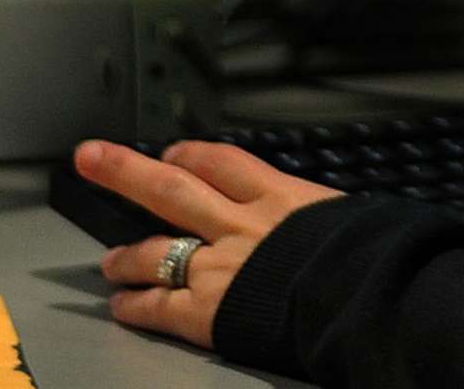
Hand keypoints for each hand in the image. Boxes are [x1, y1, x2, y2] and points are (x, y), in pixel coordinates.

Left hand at [78, 139, 344, 350]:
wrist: (368, 295)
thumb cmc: (372, 258)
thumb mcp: (352, 216)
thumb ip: (325, 218)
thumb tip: (344, 222)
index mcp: (280, 197)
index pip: (221, 162)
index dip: (190, 155)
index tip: (174, 153)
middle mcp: (240, 225)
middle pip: (170, 188)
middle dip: (125, 170)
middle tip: (91, 156)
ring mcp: (219, 266)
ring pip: (155, 250)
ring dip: (125, 255)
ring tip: (109, 261)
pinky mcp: (208, 311)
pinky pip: (159, 305)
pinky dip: (136, 304)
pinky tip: (122, 304)